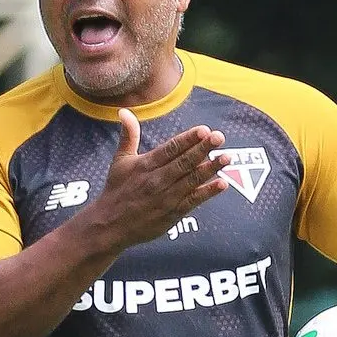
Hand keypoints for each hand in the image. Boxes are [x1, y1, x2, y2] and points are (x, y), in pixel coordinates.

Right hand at [80, 109, 231, 250]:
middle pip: (184, 162)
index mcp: (146, 164)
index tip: (204, 129)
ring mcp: (166, 197)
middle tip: (220, 137)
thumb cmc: (116, 190)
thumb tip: (124, 110)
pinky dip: (207, 192)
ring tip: (227, 157)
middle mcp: (157, 179)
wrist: (110, 225)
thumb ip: (128, 135)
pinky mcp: (172, 214)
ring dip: (210, 168)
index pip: (171, 148)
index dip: (188, 139)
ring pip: (191, 180)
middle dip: (203, 149)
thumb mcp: (120, 160)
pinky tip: (222, 184)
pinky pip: (193, 201)